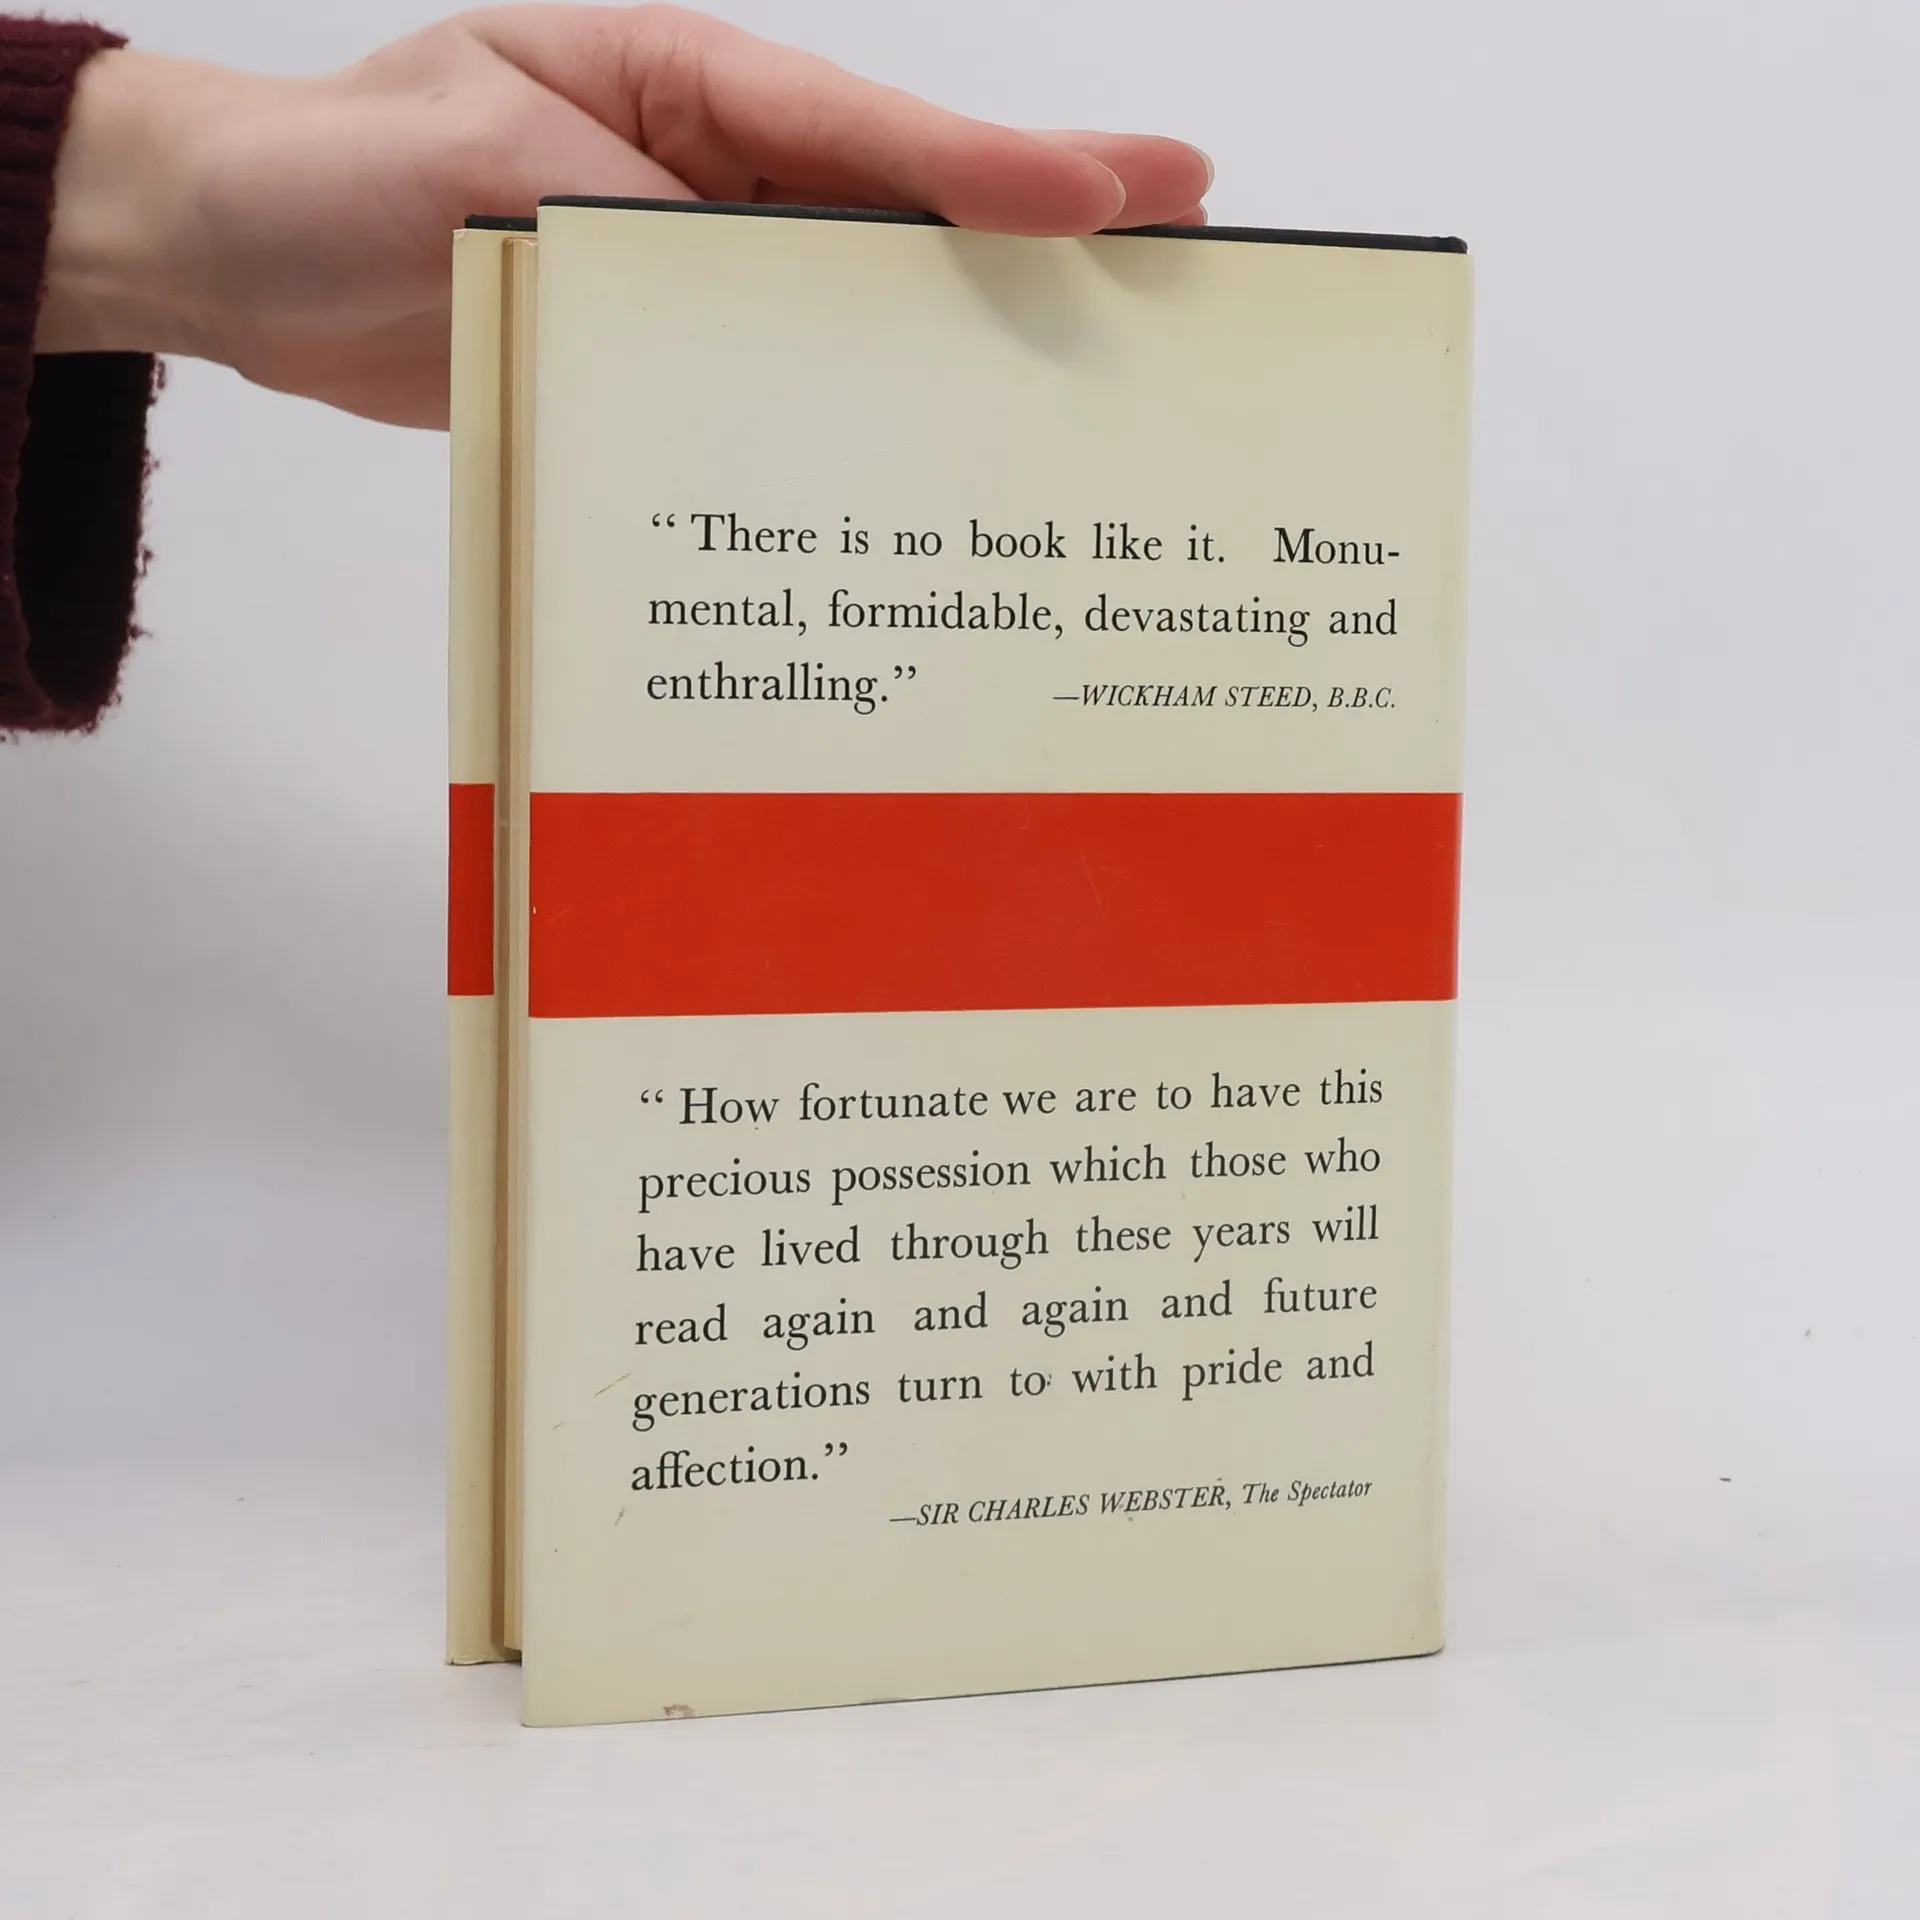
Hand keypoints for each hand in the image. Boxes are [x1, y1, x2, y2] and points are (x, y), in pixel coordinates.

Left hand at [39, 5, 1210, 426]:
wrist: (248, 264)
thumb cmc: (336, 176)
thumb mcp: (466, 170)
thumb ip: (618, 219)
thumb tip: (759, 287)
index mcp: (679, 89)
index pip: (855, 127)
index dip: (986, 166)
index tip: (1113, 198)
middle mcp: (710, 179)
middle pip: (900, 210)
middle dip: (1040, 230)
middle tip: (1187, 242)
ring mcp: (699, 274)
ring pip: (862, 307)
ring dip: (971, 339)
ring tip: (1103, 367)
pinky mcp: (672, 366)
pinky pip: (785, 393)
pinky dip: (861, 425)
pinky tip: (934, 462)